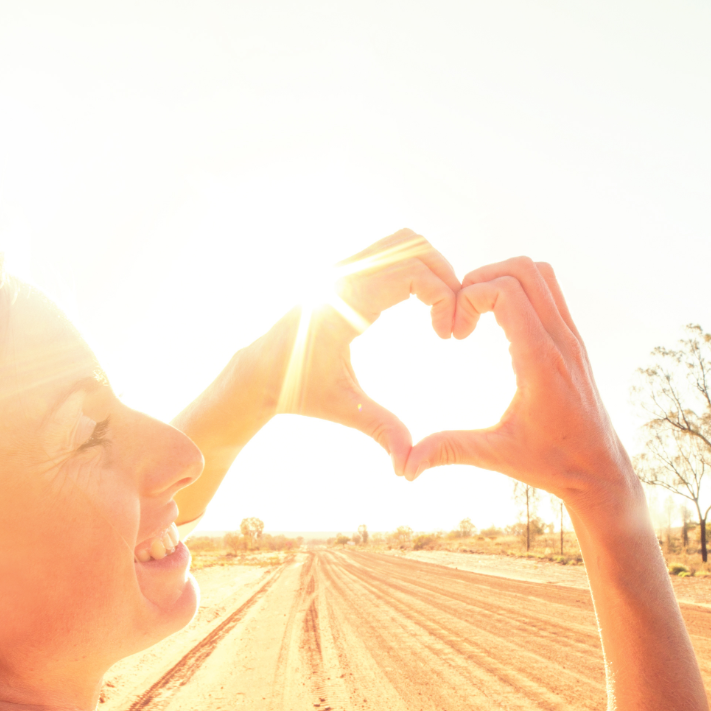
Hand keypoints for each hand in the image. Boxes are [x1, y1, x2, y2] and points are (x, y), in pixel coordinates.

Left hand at [267, 229, 460, 471]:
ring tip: (439, 312)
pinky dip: (414, 270)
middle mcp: (344, 273)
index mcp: (346, 300)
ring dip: (431, 269)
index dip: (445, 298)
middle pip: (415, 245)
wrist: (259, 374)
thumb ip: (380, 430)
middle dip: (446, 277)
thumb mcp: (344, 408)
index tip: (448, 336)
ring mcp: (343, 266)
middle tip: (452, 321)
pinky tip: (419, 308)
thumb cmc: (298, 391)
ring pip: (403, 241)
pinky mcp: (344, 270)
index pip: (414, 271)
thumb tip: (406, 468)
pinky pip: (390, 252)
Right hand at [401, 258, 635, 506]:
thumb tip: (405, 467)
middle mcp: (560, 341)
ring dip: (503, 279)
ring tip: (478, 311)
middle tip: (461, 312)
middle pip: (523, 270)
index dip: (469, 297)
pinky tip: (499, 323)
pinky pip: (550, 292)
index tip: (455, 332)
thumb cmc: (551, 463)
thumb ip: (449, 451)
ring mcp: (571, 337)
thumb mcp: (496, 456)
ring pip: (540, 274)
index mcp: (540, 362)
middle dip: (482, 279)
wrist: (599, 469)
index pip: (505, 292)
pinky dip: (521, 291)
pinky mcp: (574, 341)